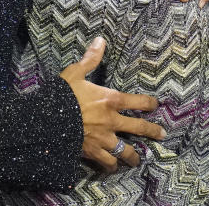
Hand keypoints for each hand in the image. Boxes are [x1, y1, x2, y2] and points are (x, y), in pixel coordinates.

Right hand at [60, 37, 164, 171]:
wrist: (47, 120)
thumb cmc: (62, 95)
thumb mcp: (75, 72)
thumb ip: (91, 59)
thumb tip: (100, 40)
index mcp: (110, 100)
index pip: (138, 102)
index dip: (150, 104)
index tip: (155, 105)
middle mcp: (112, 121)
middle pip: (139, 128)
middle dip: (153, 131)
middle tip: (162, 134)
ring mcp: (104, 139)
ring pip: (126, 151)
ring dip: (134, 155)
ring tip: (138, 159)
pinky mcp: (93, 152)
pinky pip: (107, 162)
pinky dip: (111, 165)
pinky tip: (113, 167)